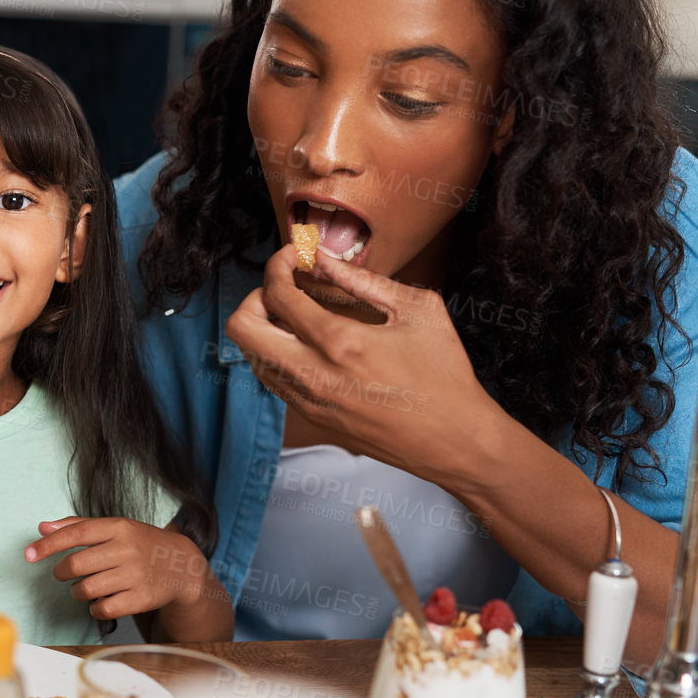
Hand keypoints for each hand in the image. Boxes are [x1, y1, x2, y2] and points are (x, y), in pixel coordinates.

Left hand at [25, 516, 221, 623]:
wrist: (181, 566)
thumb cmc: (138, 544)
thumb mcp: (114, 528)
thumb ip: (77, 526)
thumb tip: (42, 527)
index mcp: (118, 527)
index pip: (75, 534)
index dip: (48, 545)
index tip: (28, 554)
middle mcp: (127, 549)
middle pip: (76, 565)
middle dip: (62, 572)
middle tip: (63, 574)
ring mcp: (136, 575)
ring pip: (86, 590)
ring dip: (78, 592)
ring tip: (85, 587)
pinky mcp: (142, 599)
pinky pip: (102, 609)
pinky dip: (95, 608)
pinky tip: (101, 601)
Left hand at [223, 244, 504, 481]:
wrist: (455, 440)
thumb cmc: (444, 374)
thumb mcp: (416, 310)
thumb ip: (363, 280)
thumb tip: (324, 258)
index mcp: (340, 343)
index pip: (276, 294)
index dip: (277, 265)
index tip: (292, 257)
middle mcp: (314, 375)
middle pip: (241, 328)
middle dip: (255, 296)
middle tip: (283, 287)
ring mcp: (309, 402)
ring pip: (251, 356)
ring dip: (265, 328)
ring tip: (297, 314)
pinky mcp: (312, 420)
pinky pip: (273, 380)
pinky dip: (278, 355)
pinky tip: (307, 344)